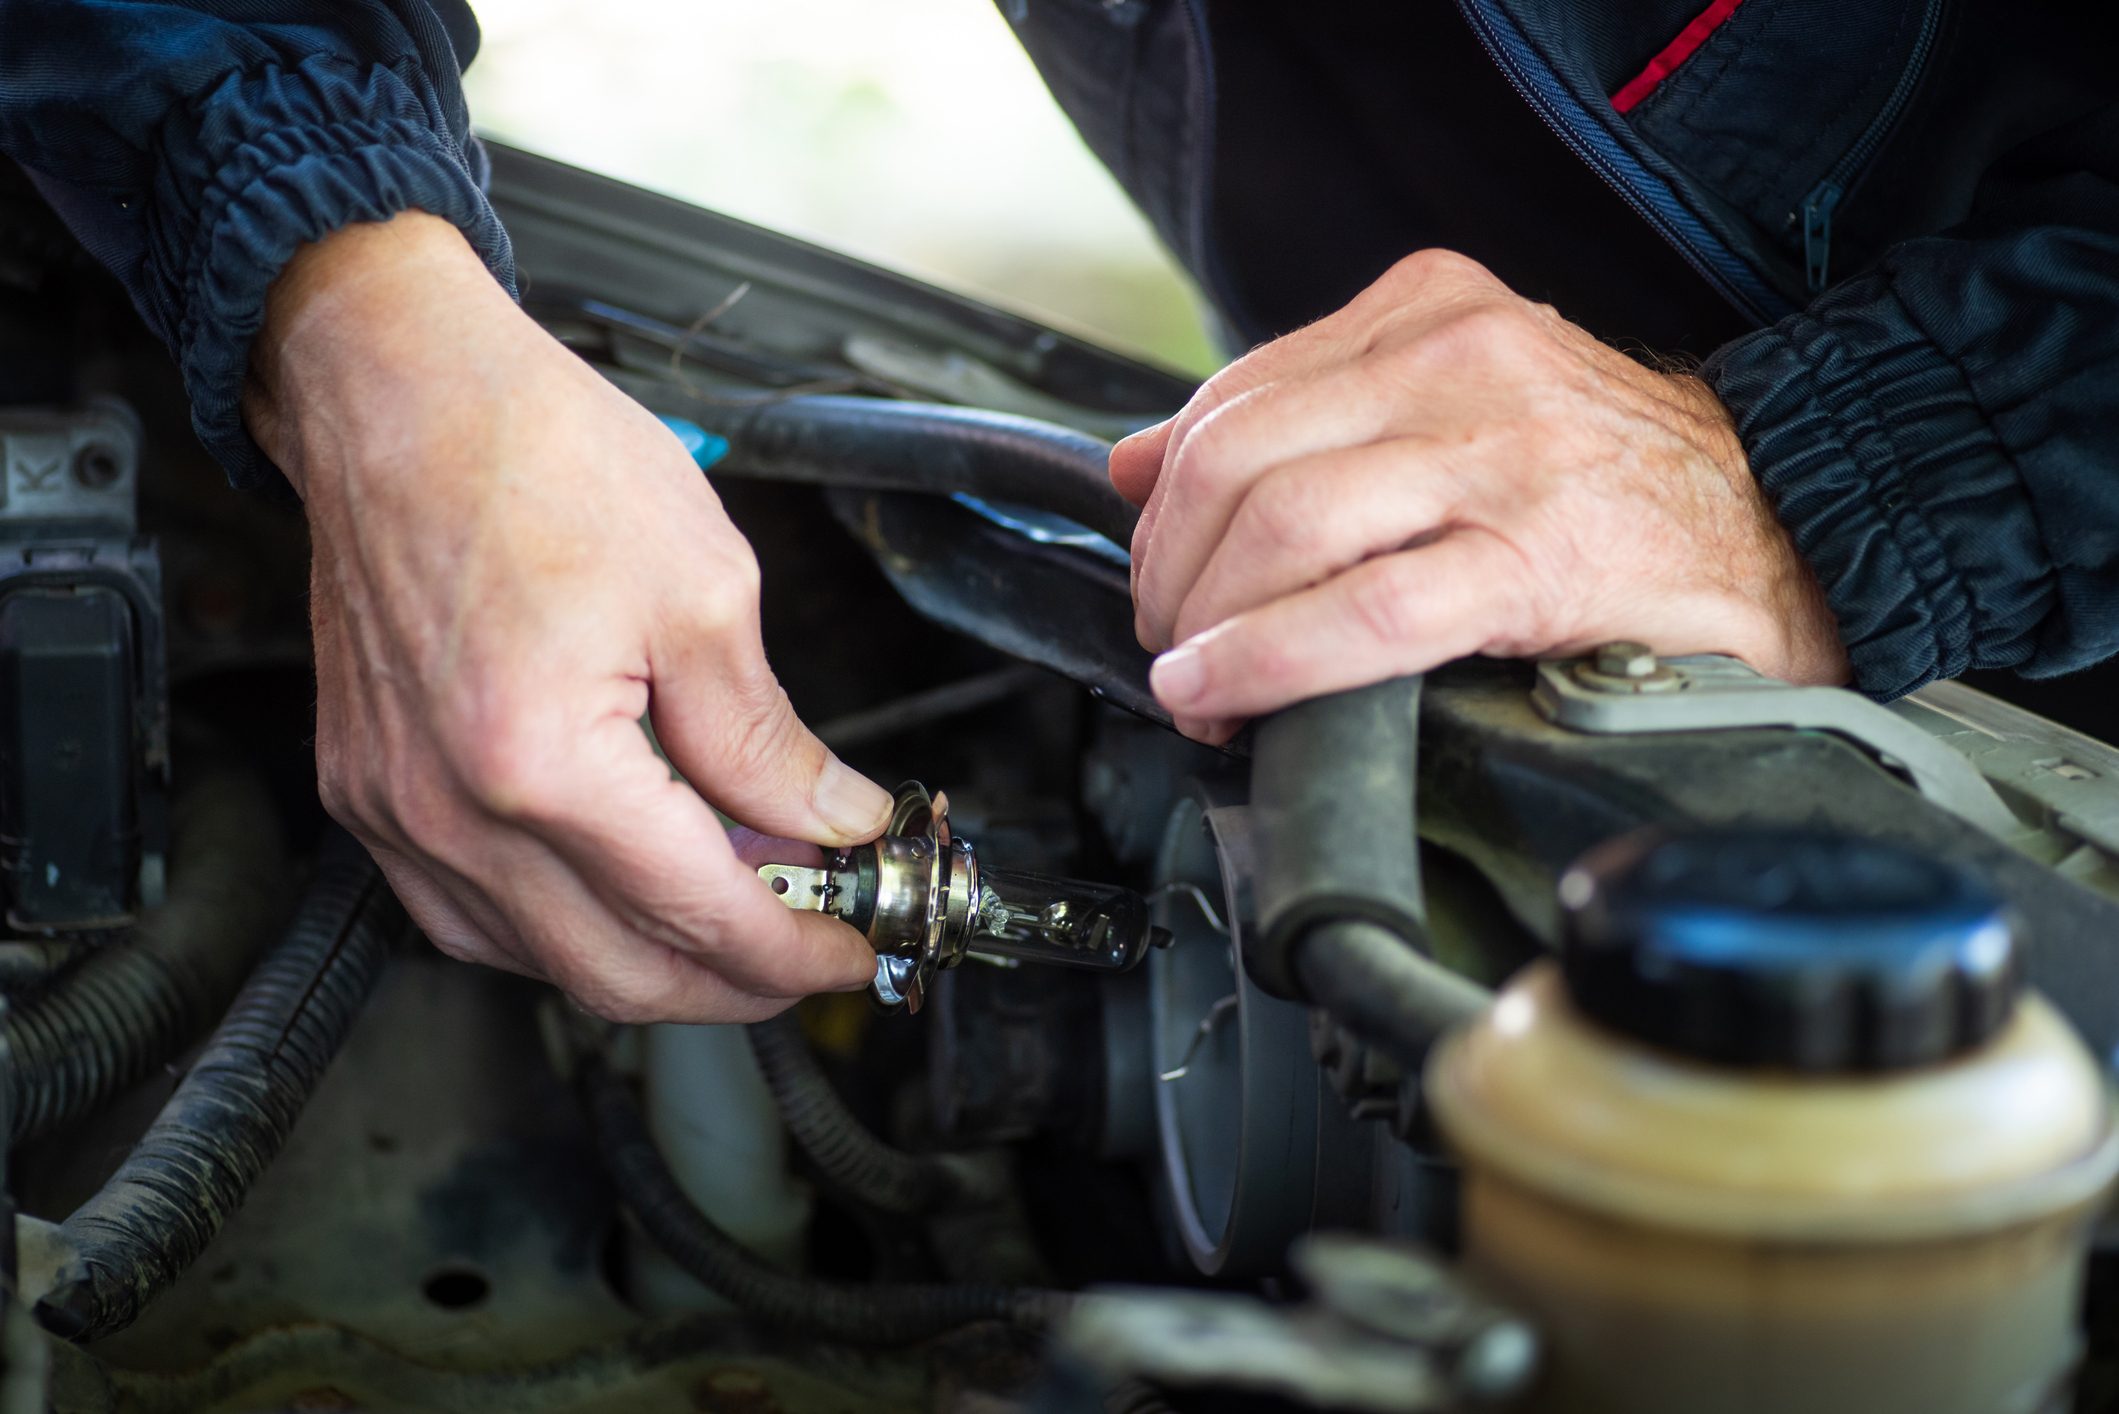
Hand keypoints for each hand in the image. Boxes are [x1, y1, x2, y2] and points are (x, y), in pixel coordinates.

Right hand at [245, 213, 891, 1022]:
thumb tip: (832, 820)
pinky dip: (561, 925)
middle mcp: (450, 810)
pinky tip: (621, 890)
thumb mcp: (705, 591)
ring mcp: (395, 810)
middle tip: (808, 948)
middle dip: (734, 984)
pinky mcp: (367, 792)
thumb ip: (769, 739)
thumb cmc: (534, 457)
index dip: (792, 951)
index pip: (697, 915)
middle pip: (619, 974)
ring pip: (542, 961)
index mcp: (541, 763)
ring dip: (650, 960)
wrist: (399, 392)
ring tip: (734, 908)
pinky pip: (469, 916)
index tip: (850, 948)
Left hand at [1114, 250, 1848, 741]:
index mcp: (1427, 312)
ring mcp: (1501, 454)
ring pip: (1281, 526)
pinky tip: (1223, 693)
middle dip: (1167, 569)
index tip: (1158, 570)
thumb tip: (1136, 461)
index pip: (1233, 396)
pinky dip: (1265, 660)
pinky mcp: (1536, 555)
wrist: (1791, 522)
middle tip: (1167, 639)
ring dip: (1204, 623)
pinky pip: (1361, 610)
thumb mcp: (1451, 407)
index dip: (1163, 501)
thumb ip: (1300, 421)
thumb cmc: (1611, 481)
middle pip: (1234, 459)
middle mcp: (1458, 363)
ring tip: (1194, 681)